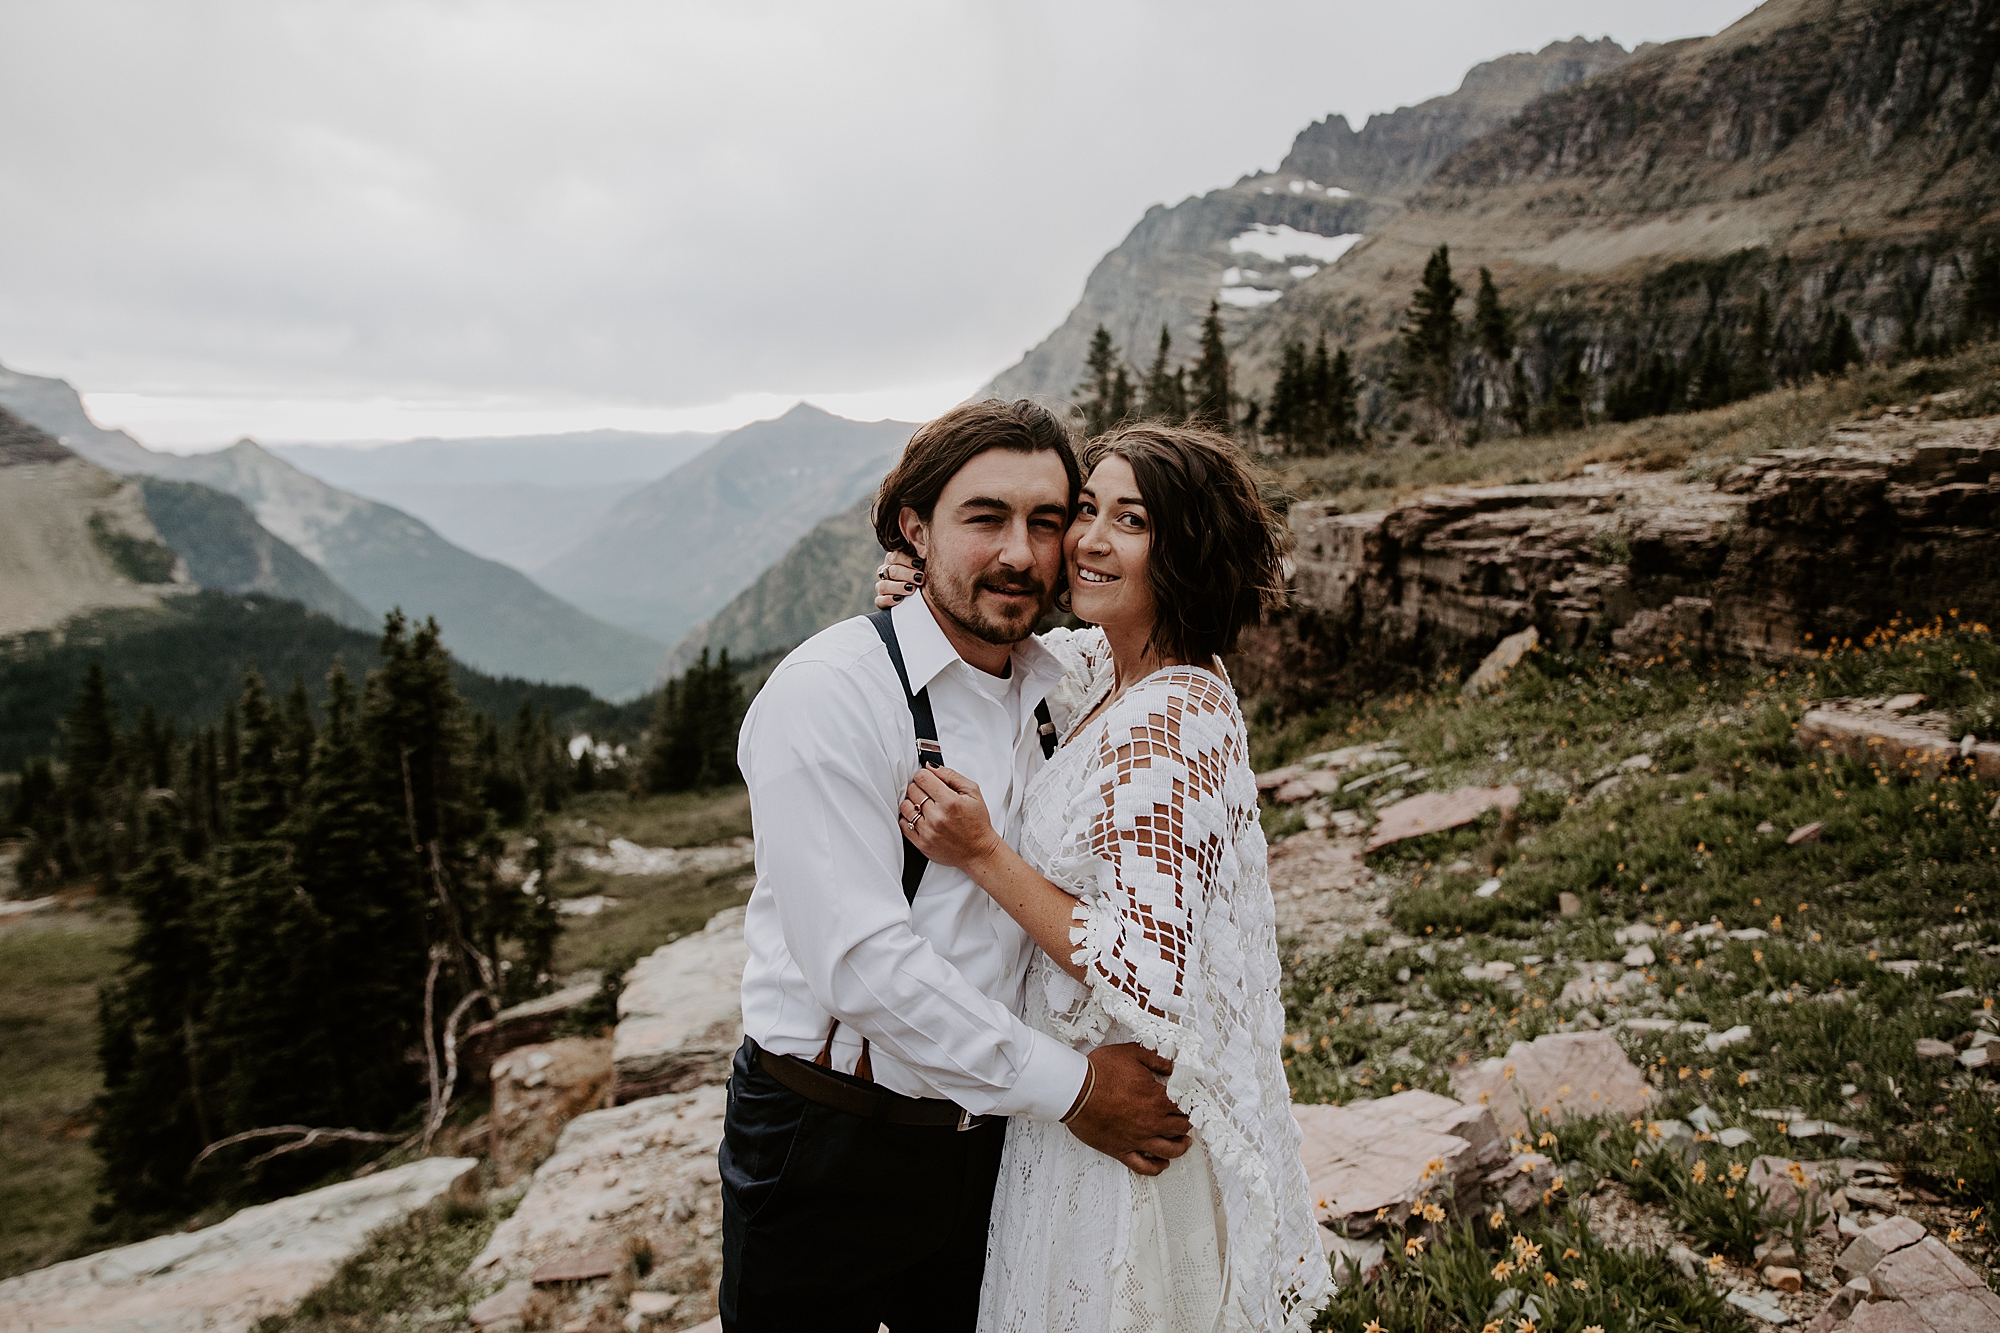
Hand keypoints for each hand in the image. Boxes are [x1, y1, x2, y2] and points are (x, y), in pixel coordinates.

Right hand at [873, 553, 923, 608]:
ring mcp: (882, 586)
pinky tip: (899, 599)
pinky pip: (879, 601)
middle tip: (920, 578)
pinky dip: (888, 600)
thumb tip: (924, 549)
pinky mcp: (882, 601)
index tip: (920, 564)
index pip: (896, 556)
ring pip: (884, 585)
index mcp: (894, 559)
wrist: (930, 597)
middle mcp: (886, 571)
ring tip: (912, 589)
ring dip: (898, 587)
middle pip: (892, 571)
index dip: (908, 560)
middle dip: (907, 575)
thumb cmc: (927, 576)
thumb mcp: (926, 563)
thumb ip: (922, 553)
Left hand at [898, 767, 1000, 869]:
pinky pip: (903, 825)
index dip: (924, 775)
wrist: (978, 851)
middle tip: (929, 794)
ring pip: (905, 807)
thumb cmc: (977, 822)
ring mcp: (928, 831)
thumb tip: (931, 767)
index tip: (928, 780)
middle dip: (919, 788)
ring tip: (922, 805)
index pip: (922, 778)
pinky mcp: (922, 844)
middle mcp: (937, 817)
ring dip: (912, 803)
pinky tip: (919, 818)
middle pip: (912, 790)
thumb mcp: (973, 792)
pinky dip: (908, 818)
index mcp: (950, 802)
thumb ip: (951, 776)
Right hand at [1065, 1043, 1190, 1176]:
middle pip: (1180, 1128)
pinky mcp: (1121, 1151)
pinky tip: (1162, 1163)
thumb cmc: (1100, 1072)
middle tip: (1188, 1119)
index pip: (1185, 1105)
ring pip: (1169, 1150)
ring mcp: (1137, 1139)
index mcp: (1157, 1100)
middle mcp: (1152, 1123)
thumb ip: (1156, 1059)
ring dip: (1181, 1146)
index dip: (1191, 1103)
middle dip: (1187, 1122)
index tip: (1192, 1101)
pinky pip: (1144, 1166)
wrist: (1075, 1092)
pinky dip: (1157, 1167)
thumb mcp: (1132, 1054)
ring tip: (1184, 1142)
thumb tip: (1173, 1065)